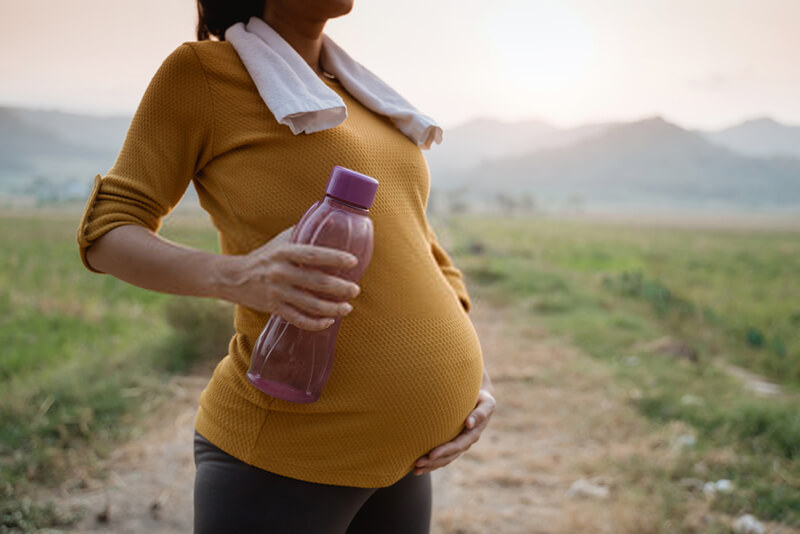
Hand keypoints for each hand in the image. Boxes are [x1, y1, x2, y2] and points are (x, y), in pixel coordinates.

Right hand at [213, 225, 361, 330]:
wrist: (234, 277)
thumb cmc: (265, 256)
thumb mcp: (280, 241)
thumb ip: (302, 234)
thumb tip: (330, 223)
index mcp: (284, 253)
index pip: (314, 255)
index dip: (335, 258)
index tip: (353, 261)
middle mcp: (281, 272)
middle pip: (316, 282)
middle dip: (340, 288)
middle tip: (355, 290)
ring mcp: (277, 292)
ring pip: (311, 305)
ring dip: (332, 308)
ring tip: (347, 307)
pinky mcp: (275, 308)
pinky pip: (299, 319)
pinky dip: (315, 323)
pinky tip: (328, 321)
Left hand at [413, 373, 495, 475]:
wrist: (481, 401)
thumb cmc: (482, 399)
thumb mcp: (487, 404)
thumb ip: (480, 413)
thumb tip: (468, 423)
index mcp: (473, 434)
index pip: (457, 445)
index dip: (444, 451)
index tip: (431, 454)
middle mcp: (466, 442)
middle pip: (448, 456)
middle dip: (433, 461)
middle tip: (417, 464)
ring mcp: (459, 445)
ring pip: (444, 460)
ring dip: (430, 466)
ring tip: (415, 470)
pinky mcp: (453, 443)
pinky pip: (442, 457)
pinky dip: (431, 463)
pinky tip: (418, 467)